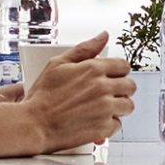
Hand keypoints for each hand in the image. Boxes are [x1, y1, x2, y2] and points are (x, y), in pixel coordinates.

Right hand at [21, 33, 134, 151]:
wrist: (34, 125)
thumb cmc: (43, 96)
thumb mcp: (58, 64)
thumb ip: (84, 48)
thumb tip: (103, 36)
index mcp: (94, 69)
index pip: (124, 66)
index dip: (118, 71)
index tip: (112, 77)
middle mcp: (103, 88)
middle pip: (130, 86)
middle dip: (120, 89)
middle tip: (107, 94)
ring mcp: (105, 109)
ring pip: (128, 106)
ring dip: (118, 107)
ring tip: (103, 109)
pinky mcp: (103, 128)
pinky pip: (118, 125)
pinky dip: (109, 125)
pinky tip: (96, 121)